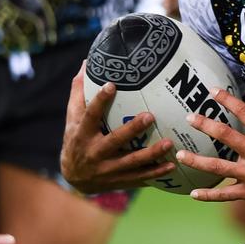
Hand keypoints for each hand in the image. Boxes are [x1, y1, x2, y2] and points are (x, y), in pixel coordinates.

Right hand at [59, 64, 176, 192]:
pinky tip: (172, 165)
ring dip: (151, 154)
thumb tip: (87, 63)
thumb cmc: (76, 139)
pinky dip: (156, 173)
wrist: (73, 178)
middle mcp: (94, 153)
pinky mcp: (119, 180)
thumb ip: (80, 92)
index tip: (112, 85)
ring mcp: (107, 169)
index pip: (90, 115)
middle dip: (133, 129)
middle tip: (150, 115)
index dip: (100, 100)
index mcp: (82, 134)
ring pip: (131, 162)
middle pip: (115, 141)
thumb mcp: (72, 118)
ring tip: (170, 143)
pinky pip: (139, 177)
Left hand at [177, 88, 244, 214]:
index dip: (228, 100)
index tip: (214, 92)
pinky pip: (225, 195)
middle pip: (225, 136)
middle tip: (190, 118)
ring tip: (180, 155)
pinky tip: (194, 194)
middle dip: (205, 125)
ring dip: (197, 160)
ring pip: (218, 166)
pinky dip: (209, 196)